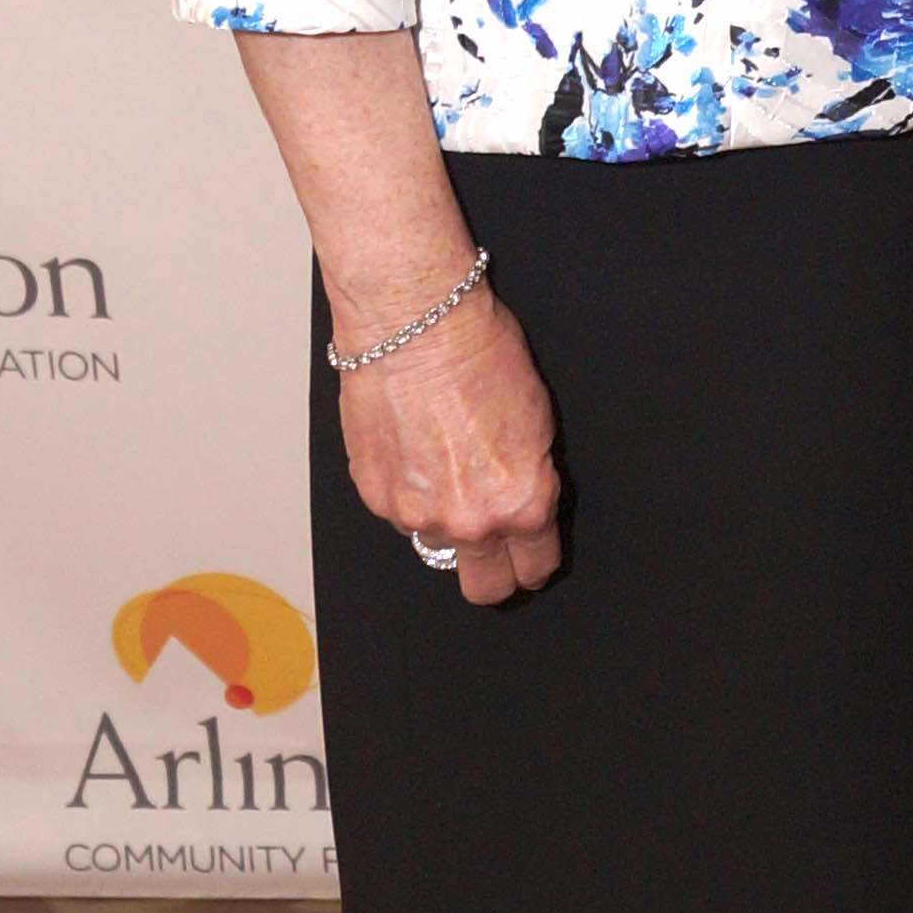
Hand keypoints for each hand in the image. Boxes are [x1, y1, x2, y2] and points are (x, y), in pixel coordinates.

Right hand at [337, 293, 562, 604]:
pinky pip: (400, 514)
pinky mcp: (375, 496)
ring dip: (444, 521)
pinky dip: (409, 494)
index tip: (530, 560)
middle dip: (494, 573)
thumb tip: (522, 501)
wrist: (415, 326)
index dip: (535, 563)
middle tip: (493, 548)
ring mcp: (417, 514)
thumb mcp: (538, 422)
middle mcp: (470, 521)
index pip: (534, 566)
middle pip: (485, 586)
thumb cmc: (479, 356)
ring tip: (446, 466)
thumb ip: (529, 478)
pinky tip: (415, 451)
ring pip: (437, 544)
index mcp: (521, 503)